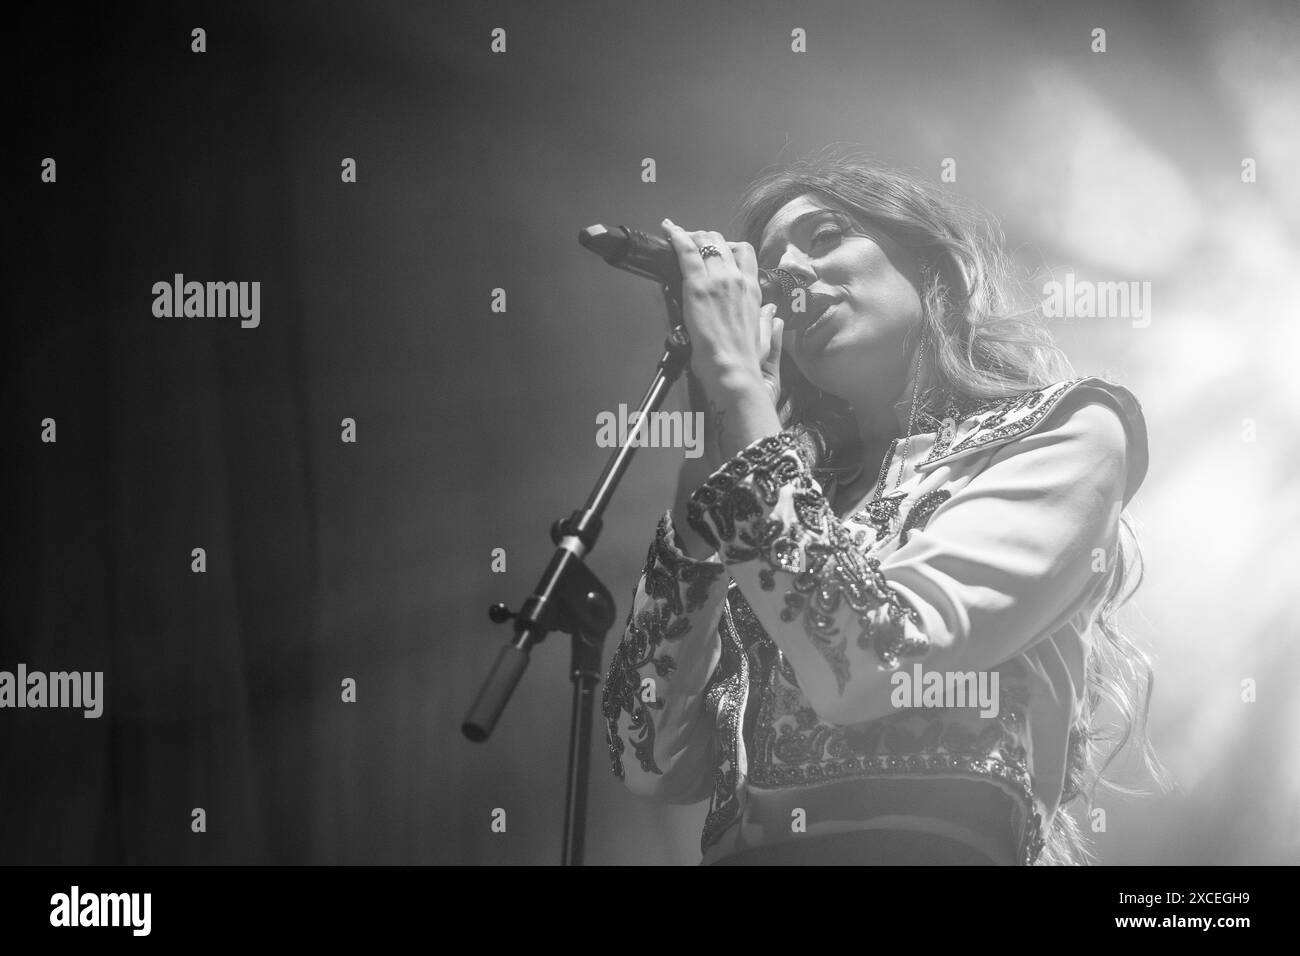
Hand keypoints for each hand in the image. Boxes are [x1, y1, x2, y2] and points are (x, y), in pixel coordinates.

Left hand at [660, 219, 779, 396]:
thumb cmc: (745, 360)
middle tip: (692, 243)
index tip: (716, 250)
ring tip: (679, 237)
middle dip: (706, 239)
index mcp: (753, 290)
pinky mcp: (697, 287)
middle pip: (722, 243)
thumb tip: (773, 314)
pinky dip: (676, 236)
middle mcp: (738, 279)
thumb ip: (769, 322)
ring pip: (705, 242)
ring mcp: (718, 281)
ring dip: (691, 236)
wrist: (733, 371)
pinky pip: (686, 251)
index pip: (744, 252)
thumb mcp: (765, 339)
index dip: (728, 246)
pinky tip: (668, 229)